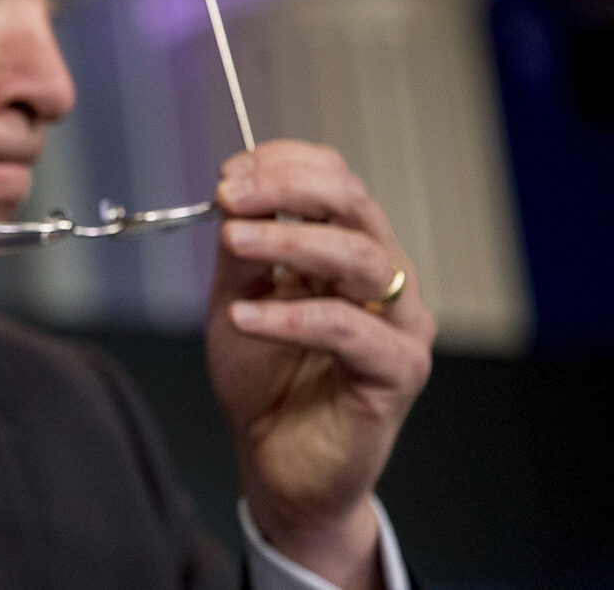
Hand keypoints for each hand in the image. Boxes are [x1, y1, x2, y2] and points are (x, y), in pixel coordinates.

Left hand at [207, 141, 434, 588]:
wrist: (276, 463)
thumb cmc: (264, 381)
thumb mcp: (236, 299)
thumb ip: (242, 250)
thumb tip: (234, 196)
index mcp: (349, 251)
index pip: (335, 181)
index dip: (283, 165)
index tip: (229, 173)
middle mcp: (385, 278)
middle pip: (354, 204)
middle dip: (288, 189)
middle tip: (230, 195)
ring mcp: (399, 324)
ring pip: (358, 257)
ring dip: (288, 240)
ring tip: (234, 241)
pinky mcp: (398, 371)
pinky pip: (349, 329)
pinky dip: (292, 316)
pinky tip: (245, 318)